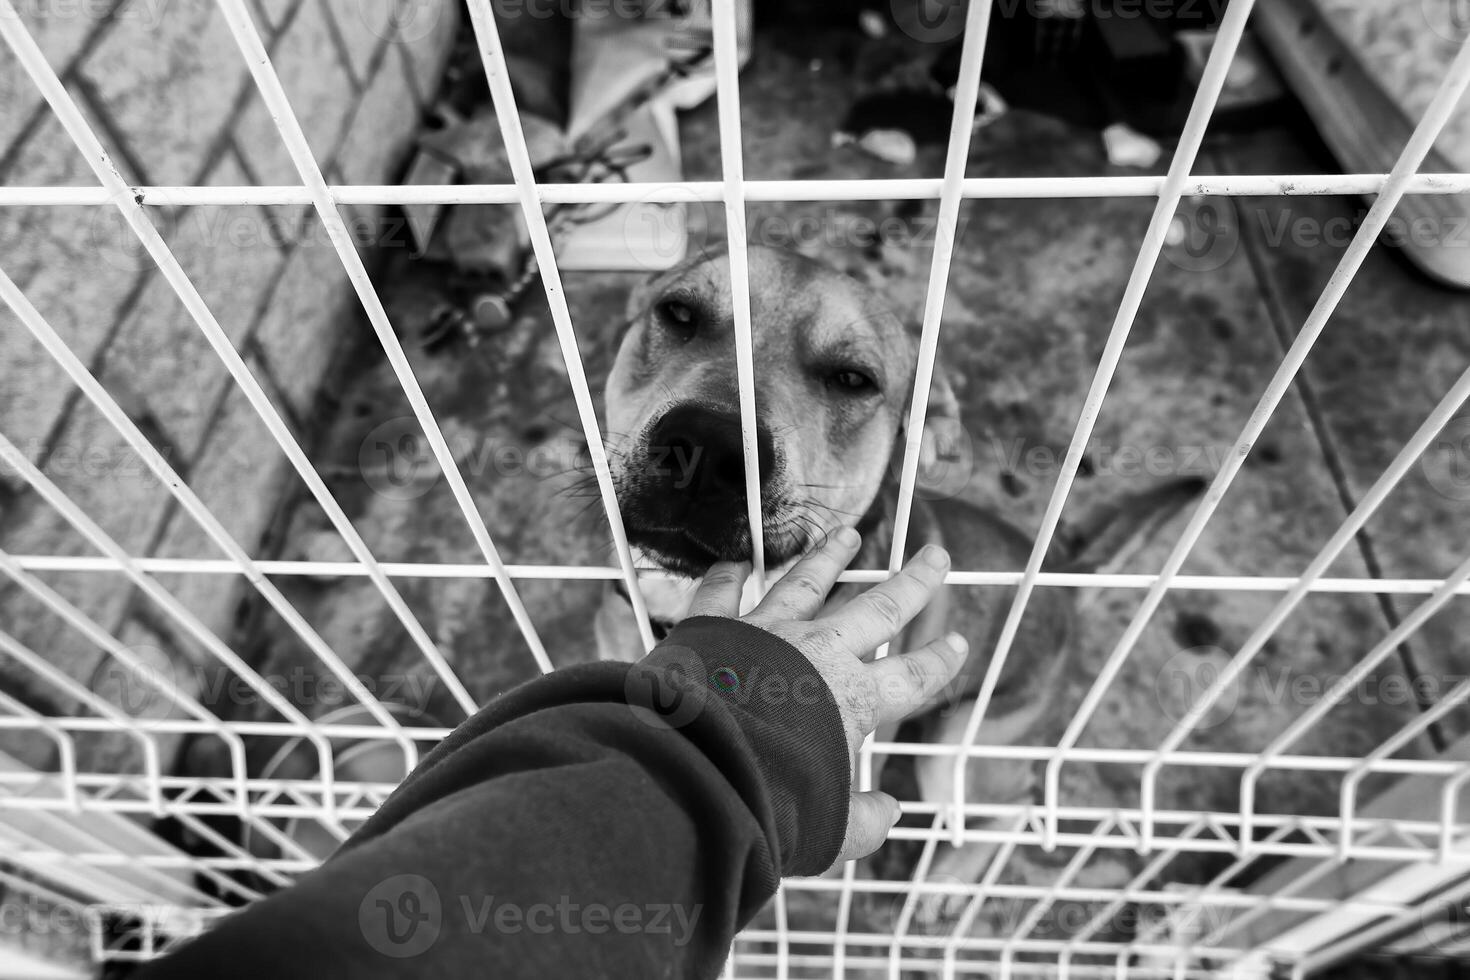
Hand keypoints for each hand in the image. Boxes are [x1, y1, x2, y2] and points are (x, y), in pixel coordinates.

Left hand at [683, 526, 966, 865]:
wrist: (703, 766)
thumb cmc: (771, 802)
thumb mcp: (830, 831)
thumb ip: (863, 822)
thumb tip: (889, 813)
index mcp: (854, 700)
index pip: (911, 677)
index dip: (938, 662)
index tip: (958, 642)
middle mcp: (818, 654)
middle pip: (878, 609)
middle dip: (913, 582)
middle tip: (937, 556)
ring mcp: (767, 633)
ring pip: (807, 583)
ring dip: (830, 558)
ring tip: (848, 535)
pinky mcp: (714, 628)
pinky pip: (723, 594)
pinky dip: (727, 577)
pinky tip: (733, 562)